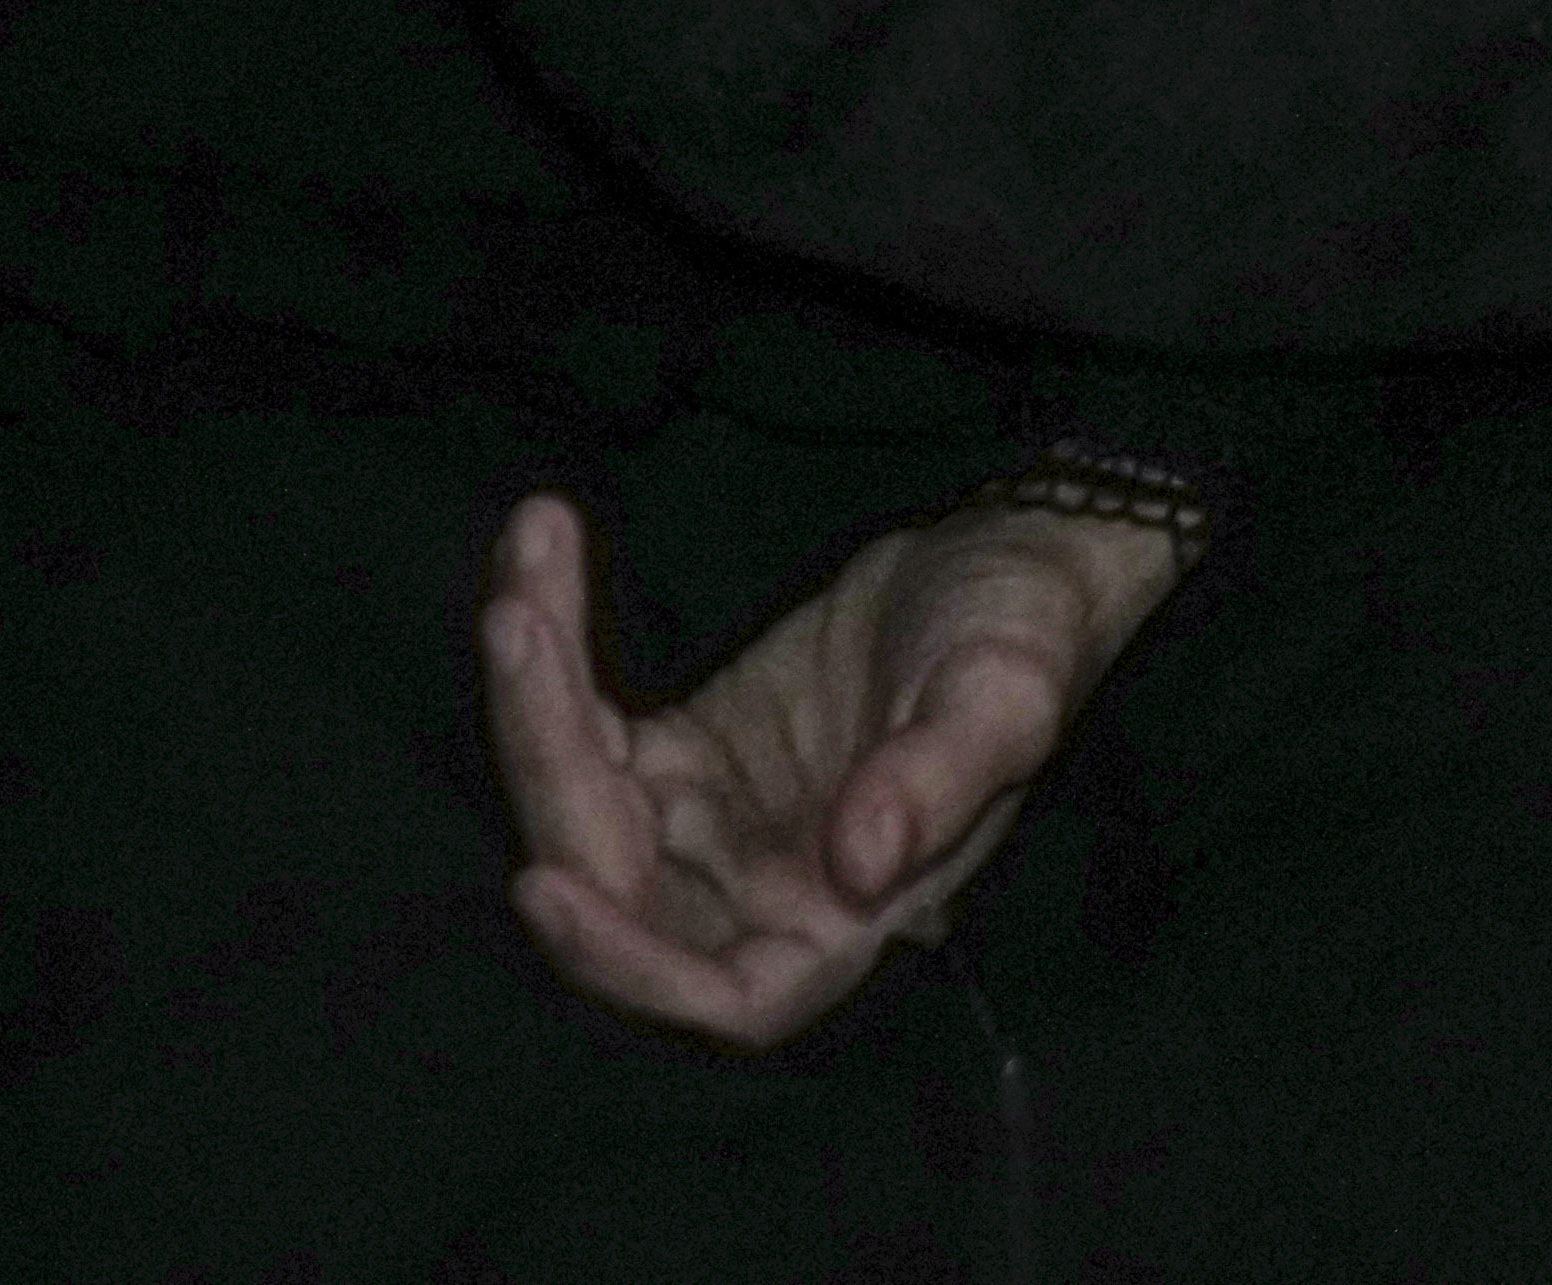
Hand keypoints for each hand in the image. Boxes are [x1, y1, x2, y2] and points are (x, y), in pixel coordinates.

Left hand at [481, 481, 1193, 1049]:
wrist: (1014, 556)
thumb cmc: (1030, 636)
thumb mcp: (1005, 696)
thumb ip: (940, 778)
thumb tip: (863, 860)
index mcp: (851, 922)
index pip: (721, 995)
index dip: (625, 962)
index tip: (547, 882)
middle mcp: (762, 900)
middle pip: (615, 884)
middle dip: (549, 765)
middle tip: (521, 626)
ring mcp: (711, 829)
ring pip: (580, 804)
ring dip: (532, 694)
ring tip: (528, 565)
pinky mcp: (680, 755)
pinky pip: (584, 726)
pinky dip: (552, 652)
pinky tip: (540, 556)